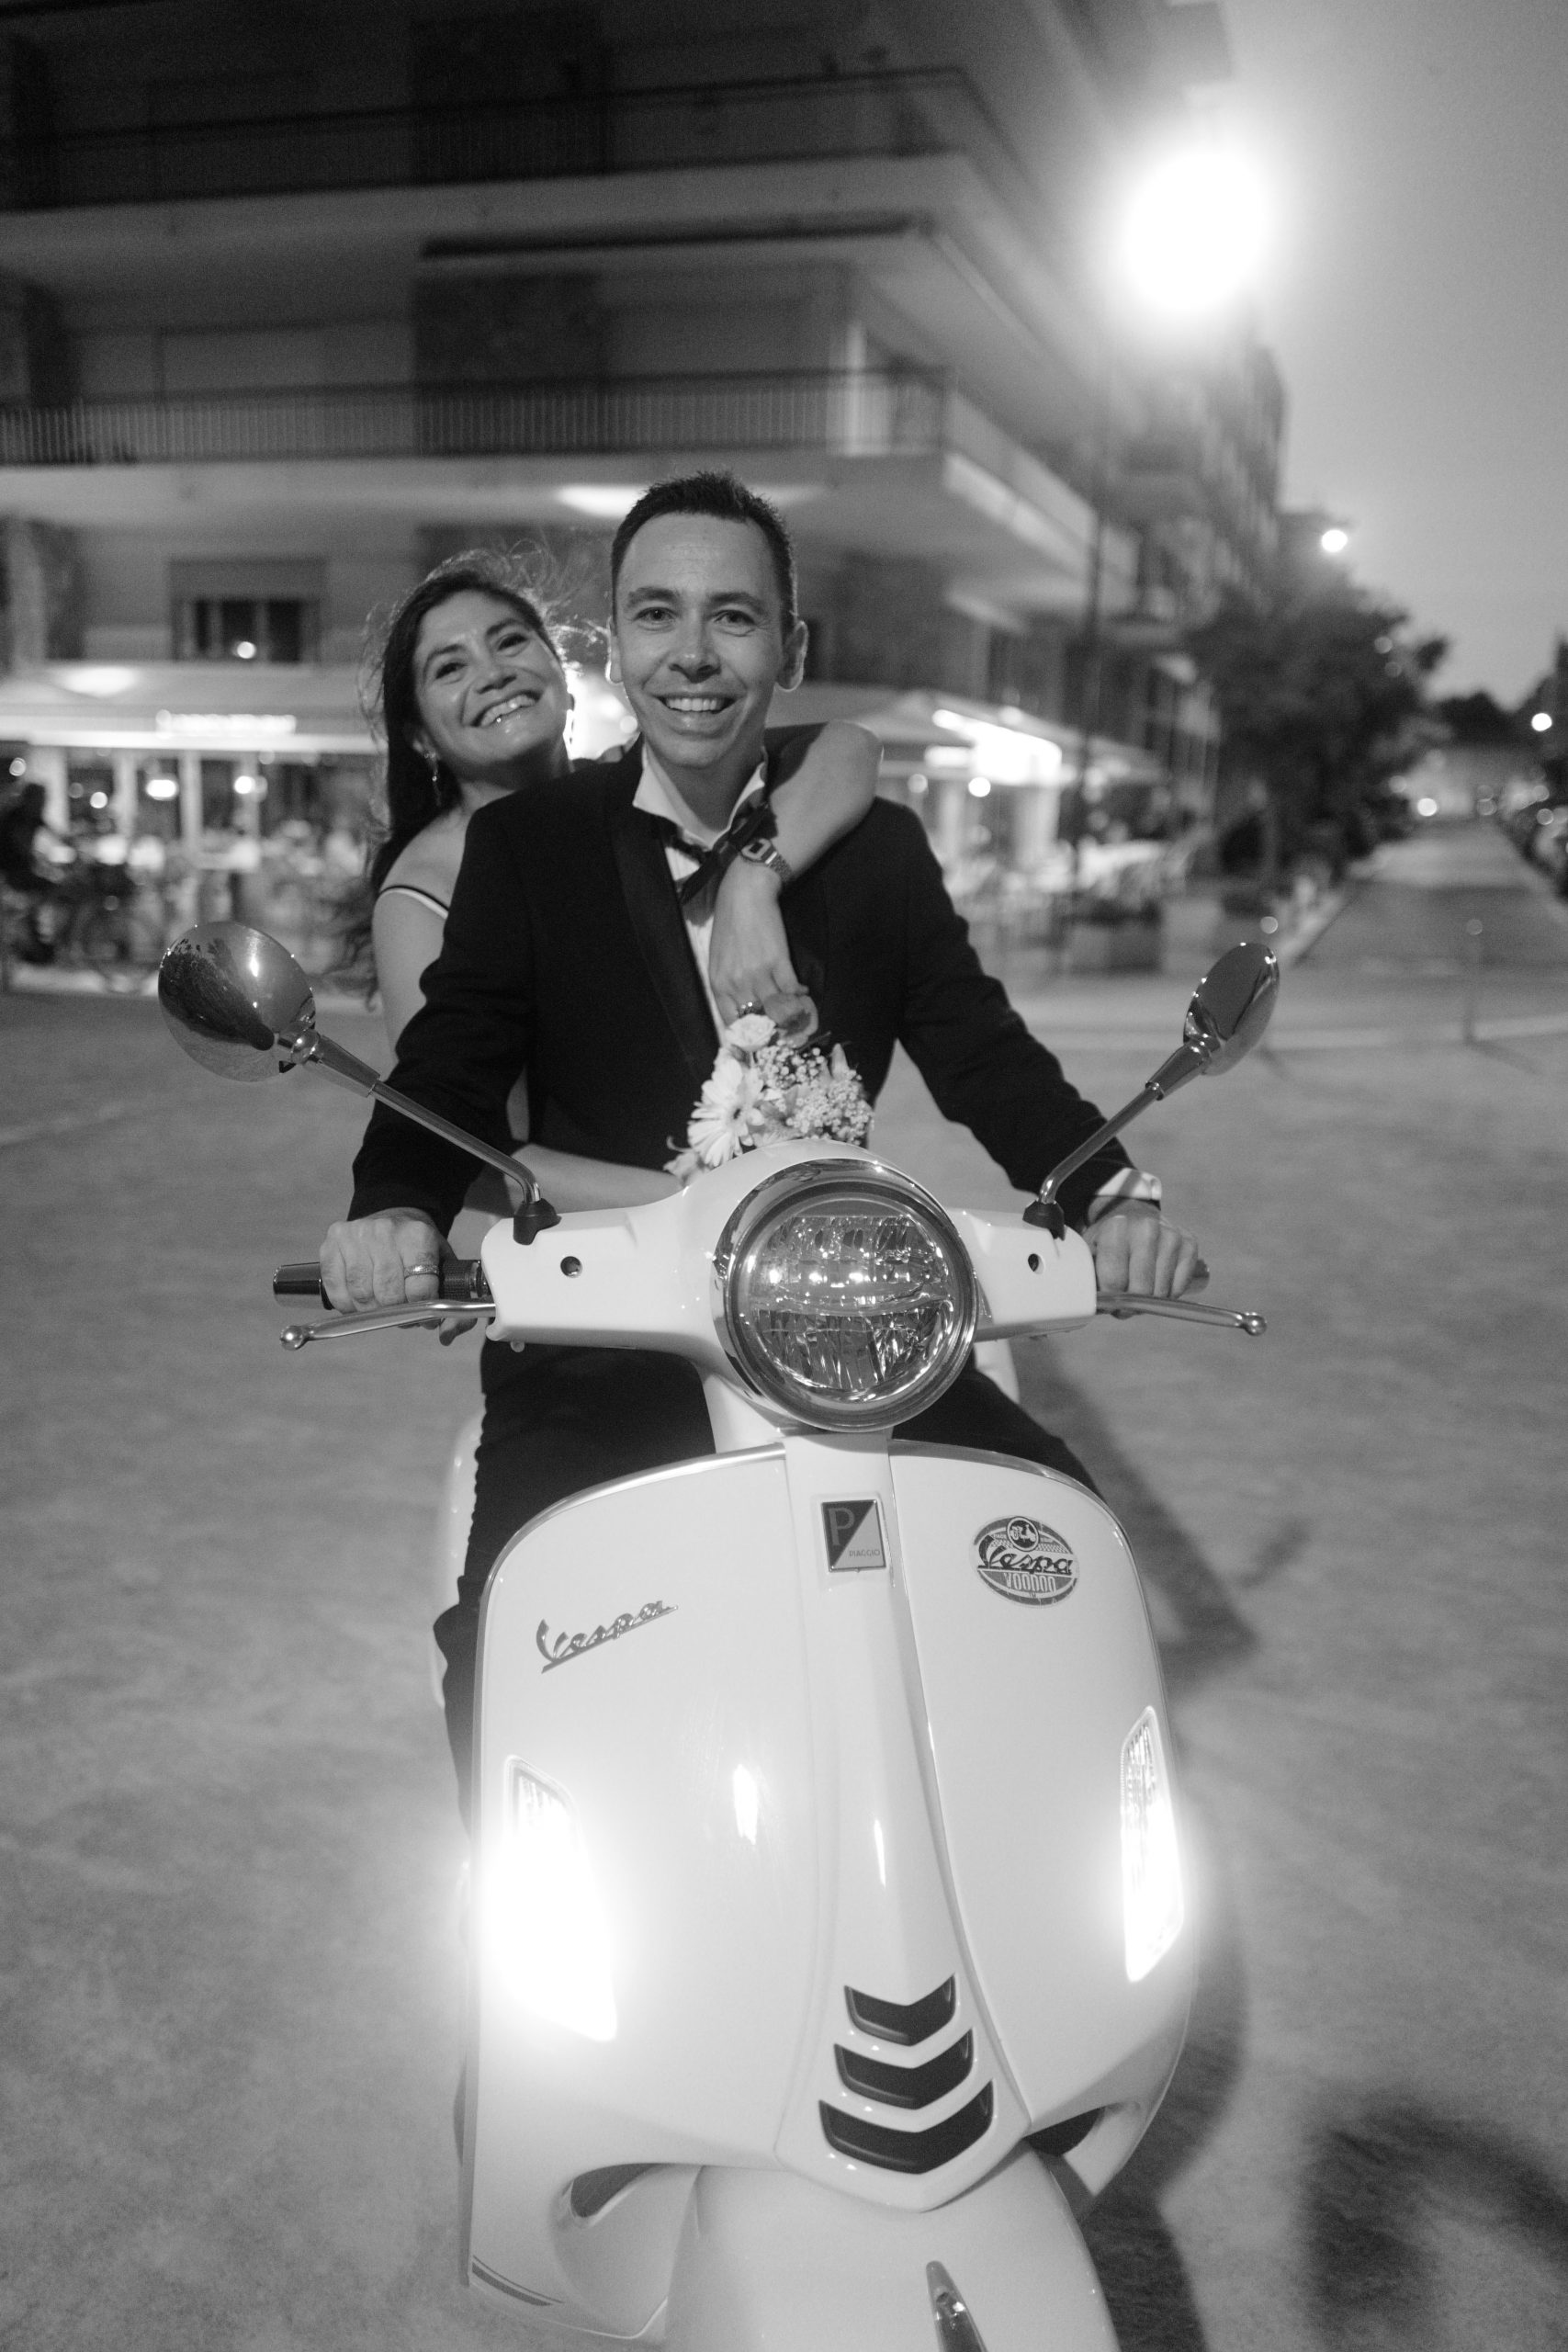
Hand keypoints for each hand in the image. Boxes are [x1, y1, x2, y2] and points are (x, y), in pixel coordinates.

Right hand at [320, 1210, 444, 1313]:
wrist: (394, 1219)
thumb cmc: (417, 1248)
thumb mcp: (443, 1265)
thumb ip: (453, 1300)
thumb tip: (446, 1335)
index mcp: (418, 1236)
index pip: (419, 1289)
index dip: (423, 1310)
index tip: (425, 1315)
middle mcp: (385, 1231)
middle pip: (388, 1295)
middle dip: (396, 1312)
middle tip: (400, 1308)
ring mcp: (356, 1236)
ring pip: (361, 1295)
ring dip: (371, 1310)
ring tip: (381, 1303)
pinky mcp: (332, 1243)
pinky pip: (336, 1291)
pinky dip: (348, 1304)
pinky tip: (359, 1298)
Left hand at [709, 858, 814, 1031]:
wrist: (744, 895)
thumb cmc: (729, 925)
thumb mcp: (719, 959)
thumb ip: (729, 985)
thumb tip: (745, 1008)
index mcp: (719, 984)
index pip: (732, 1024)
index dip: (747, 1038)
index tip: (759, 1043)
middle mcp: (737, 984)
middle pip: (757, 1021)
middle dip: (771, 1032)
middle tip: (783, 1035)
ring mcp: (758, 974)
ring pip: (777, 1010)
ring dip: (790, 1016)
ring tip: (797, 1017)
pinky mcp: (779, 963)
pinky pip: (792, 991)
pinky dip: (800, 997)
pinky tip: (803, 994)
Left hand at [1087, 1205, 1200, 1298]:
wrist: (1134, 1216)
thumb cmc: (1108, 1241)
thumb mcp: (1089, 1252)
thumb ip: (1086, 1277)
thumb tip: (1087, 1307)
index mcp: (1116, 1227)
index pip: (1114, 1281)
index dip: (1110, 1298)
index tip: (1107, 1298)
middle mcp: (1147, 1228)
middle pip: (1140, 1289)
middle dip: (1130, 1304)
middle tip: (1123, 1302)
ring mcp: (1171, 1236)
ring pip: (1161, 1292)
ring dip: (1148, 1301)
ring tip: (1137, 1291)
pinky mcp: (1189, 1244)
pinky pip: (1179, 1288)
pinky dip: (1167, 1294)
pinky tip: (1155, 1283)